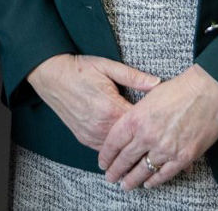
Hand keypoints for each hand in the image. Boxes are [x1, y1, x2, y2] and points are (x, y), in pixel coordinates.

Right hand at [27, 54, 161, 148]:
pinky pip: (105, 150)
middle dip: (146, 140)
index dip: (155, 124)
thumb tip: (157, 82)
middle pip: (132, 141)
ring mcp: (91, 134)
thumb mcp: (106, 66)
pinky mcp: (83, 137)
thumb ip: (133, 76)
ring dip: (131, 148)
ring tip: (148, 148)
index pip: (140, 124)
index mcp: (111, 108)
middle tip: (162, 138)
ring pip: (119, 150)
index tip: (167, 124)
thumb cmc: (78, 69)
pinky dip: (116, 149)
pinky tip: (126, 147)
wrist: (50, 76)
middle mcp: (101, 125)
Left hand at [98, 64, 217, 189]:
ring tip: (126, 185)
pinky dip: (155, 180)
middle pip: (125, 159)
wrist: (208, 92)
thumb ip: (137, 114)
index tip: (103, 163)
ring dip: (133, 180)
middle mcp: (147, 136)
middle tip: (110, 178)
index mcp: (135, 118)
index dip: (106, 155)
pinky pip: (164, 173)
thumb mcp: (148, 97)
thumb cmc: (179, 90)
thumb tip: (130, 128)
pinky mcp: (183, 157)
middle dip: (116, 171)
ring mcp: (165, 148)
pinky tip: (149, 183)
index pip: (114, 142)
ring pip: (143, 170)